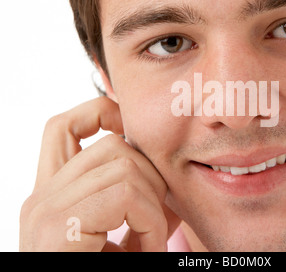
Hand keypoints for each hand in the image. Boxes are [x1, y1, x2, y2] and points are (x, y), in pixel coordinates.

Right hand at [20, 97, 179, 250]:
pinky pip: (125, 194)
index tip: (127, 125)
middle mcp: (40, 198)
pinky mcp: (59, 227)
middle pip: (111, 145)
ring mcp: (44, 211)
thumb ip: (138, 205)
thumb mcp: (125, 237)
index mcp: (51, 195)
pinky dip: (149, 222)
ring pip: (123, 165)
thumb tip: (167, 180)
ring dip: (152, 206)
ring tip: (148, 244)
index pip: (62, 127)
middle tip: (155, 221)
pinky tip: (145, 251)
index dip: (98, 112)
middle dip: (151, 176)